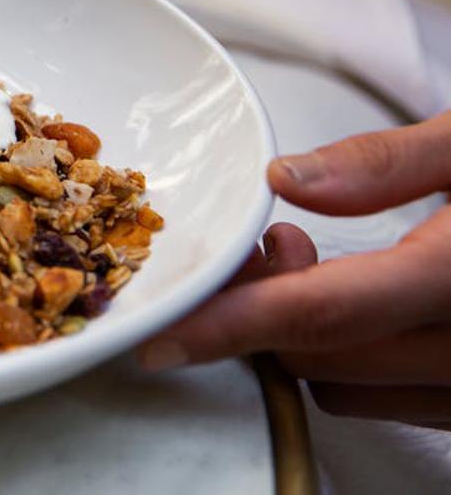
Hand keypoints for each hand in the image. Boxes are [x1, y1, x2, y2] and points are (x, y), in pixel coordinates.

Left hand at [137, 110, 450, 428]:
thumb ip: (389, 162)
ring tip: (321, 260)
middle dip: (270, 305)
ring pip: (352, 389)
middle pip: (325, 357)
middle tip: (273, 237)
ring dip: (313, 338)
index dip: (234, 324)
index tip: (167, 334)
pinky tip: (368, 303)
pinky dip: (359, 362)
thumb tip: (287, 179)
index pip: (329, 315)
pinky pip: (398, 402)